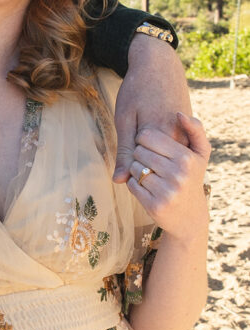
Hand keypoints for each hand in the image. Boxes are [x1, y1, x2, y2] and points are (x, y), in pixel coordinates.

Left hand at [113, 34, 191, 182]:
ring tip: (148, 126)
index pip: (139, 167)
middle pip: (152, 168)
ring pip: (162, 163)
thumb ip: (124, 151)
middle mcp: (178, 139)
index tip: (131, 133)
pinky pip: (172, 155)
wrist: (160, 65)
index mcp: (161, 135)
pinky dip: (162, 150)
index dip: (129, 156)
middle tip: (140, 127)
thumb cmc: (137, 89)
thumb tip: (118, 181)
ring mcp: (186, 136)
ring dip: (151, 155)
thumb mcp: (124, 119)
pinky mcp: (190, 134)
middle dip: (140, 158)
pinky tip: (157, 131)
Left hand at [127, 113, 210, 240]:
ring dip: (136, 169)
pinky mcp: (154, 205)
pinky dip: (134, 184)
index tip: (152, 145)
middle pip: (138, 151)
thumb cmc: (192, 177)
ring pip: (132, 168)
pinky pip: (130, 184)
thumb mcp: (200, 153)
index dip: (144, 138)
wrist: (190, 216)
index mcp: (187, 158)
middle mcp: (178, 174)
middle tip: (152, 162)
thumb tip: (179, 113)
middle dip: (140, 154)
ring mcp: (166, 191)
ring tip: (151, 174)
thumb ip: (195, 129)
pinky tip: (147, 187)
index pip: (147, 136)